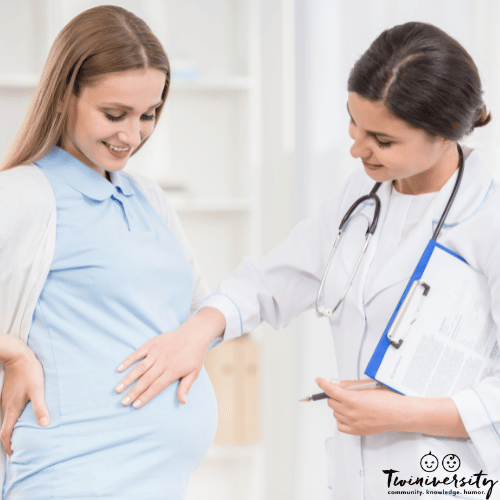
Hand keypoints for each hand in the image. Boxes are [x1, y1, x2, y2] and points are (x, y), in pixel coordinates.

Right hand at [0, 336, 49, 455]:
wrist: (18, 356)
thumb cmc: (28, 371)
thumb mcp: (38, 389)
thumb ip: (40, 407)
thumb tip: (45, 424)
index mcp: (12, 409)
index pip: (5, 434)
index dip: (9, 446)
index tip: (15, 454)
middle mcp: (6, 406)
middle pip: (5, 428)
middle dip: (10, 440)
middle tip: (19, 448)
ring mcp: (6, 400)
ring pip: (7, 419)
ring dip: (12, 429)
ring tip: (22, 435)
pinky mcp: (9, 393)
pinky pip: (9, 410)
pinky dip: (14, 418)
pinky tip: (23, 416)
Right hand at [116, 307, 224, 407]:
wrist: (195, 333)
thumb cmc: (195, 355)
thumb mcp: (194, 372)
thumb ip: (185, 387)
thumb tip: (182, 402)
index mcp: (173, 371)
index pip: (156, 387)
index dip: (145, 397)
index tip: (135, 405)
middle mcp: (163, 362)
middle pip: (146, 380)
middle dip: (134, 392)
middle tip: (122, 402)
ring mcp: (156, 352)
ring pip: (139, 368)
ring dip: (128, 379)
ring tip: (118, 389)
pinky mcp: (152, 343)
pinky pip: (138, 353)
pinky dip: (128, 360)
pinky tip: (119, 369)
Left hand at [316, 377, 404, 435]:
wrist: (401, 413)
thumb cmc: (389, 398)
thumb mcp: (367, 385)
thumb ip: (349, 385)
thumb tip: (335, 383)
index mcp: (353, 399)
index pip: (331, 391)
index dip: (323, 384)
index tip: (319, 380)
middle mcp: (352, 413)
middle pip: (331, 402)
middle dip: (334, 395)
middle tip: (343, 392)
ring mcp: (354, 423)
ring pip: (335, 414)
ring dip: (338, 407)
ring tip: (350, 403)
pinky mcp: (358, 431)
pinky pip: (341, 426)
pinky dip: (341, 419)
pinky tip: (349, 414)